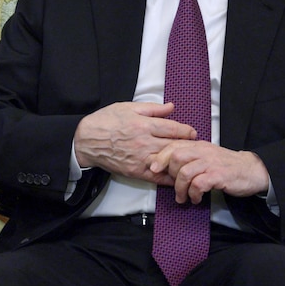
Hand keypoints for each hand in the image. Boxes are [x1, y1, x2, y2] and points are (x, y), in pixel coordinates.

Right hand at [74, 102, 196, 180]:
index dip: (186, 131)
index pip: (173, 129)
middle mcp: (144, 143)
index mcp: (143, 125)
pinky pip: (157, 177)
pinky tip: (178, 177)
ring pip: (168, 162)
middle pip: (174, 146)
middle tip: (198, 147)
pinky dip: (169, 178)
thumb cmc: (105, 121)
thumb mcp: (127, 107)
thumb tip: (171, 107)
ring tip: (191, 161)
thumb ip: (152, 109)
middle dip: (188, 146)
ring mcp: (140, 159)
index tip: (193, 132)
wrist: (86, 140)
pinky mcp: (135, 172)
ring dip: (181, 162)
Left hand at [147, 142, 269, 203]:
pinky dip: (194, 194)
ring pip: (185, 172)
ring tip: (183, 198)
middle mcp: (203, 151)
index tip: (153, 169)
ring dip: (180, 188)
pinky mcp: (219, 176)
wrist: (252, 170)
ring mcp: (211, 163)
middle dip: (170, 174)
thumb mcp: (206, 156)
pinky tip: (196, 199)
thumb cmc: (226, 166)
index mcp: (198, 146)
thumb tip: (167, 167)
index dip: (160, 157)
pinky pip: (198, 184)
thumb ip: (189, 158)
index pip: (174, 146)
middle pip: (176, 157)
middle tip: (173, 187)